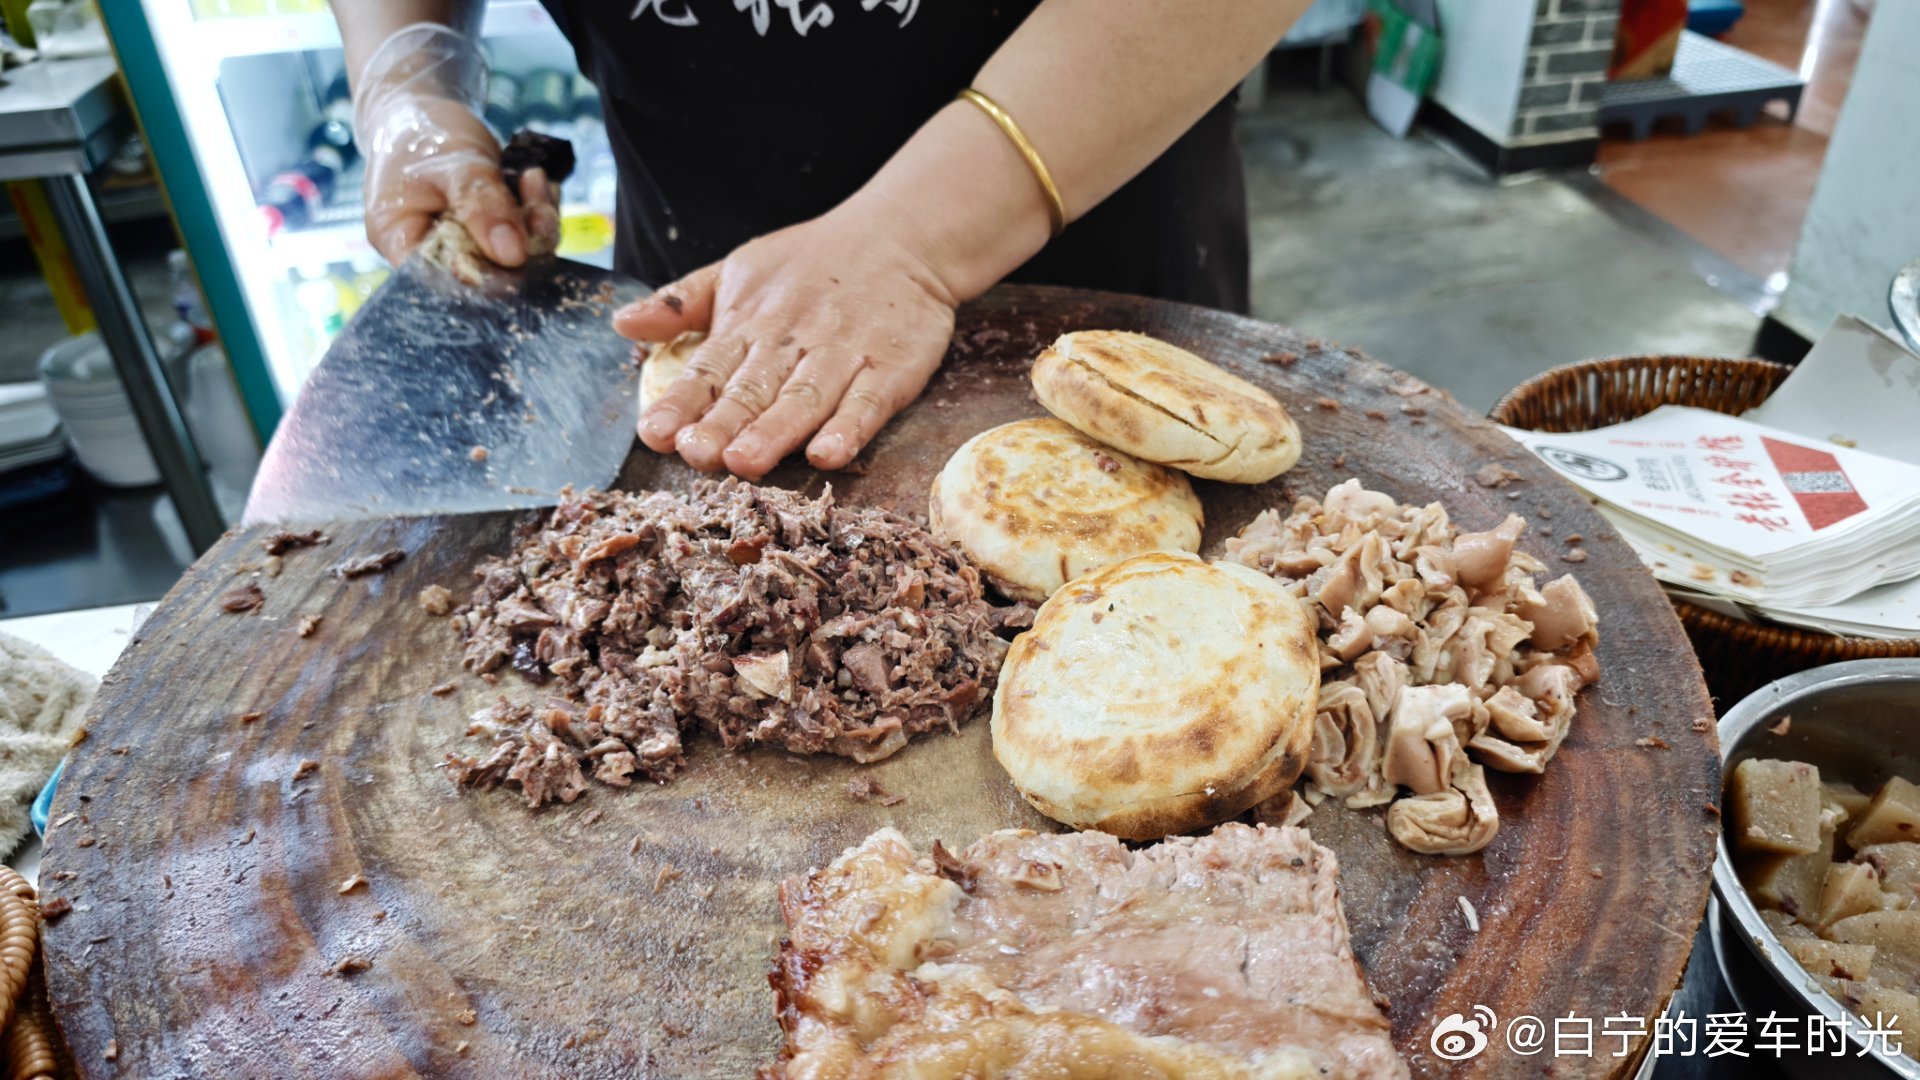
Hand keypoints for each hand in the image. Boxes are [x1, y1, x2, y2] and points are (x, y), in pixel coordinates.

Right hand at [361, 98, 559, 266]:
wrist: (426, 111)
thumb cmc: (423, 134)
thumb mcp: (451, 162)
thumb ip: (480, 204)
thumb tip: (513, 254)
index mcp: (400, 242)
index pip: (443, 281)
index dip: (485, 276)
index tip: (517, 252)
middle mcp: (434, 254)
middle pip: (487, 273)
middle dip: (522, 239)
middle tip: (537, 200)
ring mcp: (468, 247)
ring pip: (517, 255)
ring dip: (537, 219)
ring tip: (533, 180)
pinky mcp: (493, 235)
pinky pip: (528, 235)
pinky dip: (538, 208)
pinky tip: (533, 179)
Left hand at [614, 198, 958, 478]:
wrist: (901, 235)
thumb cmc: (812, 263)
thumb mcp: (739, 269)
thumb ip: (681, 304)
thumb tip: (620, 324)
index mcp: (750, 322)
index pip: (709, 368)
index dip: (681, 403)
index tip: (655, 434)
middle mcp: (792, 340)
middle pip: (753, 389)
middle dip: (723, 424)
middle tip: (697, 454)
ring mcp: (843, 353)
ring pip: (805, 398)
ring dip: (775, 431)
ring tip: (746, 462)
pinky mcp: (892, 366)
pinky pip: (869, 401)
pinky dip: (849, 428)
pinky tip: (828, 453)